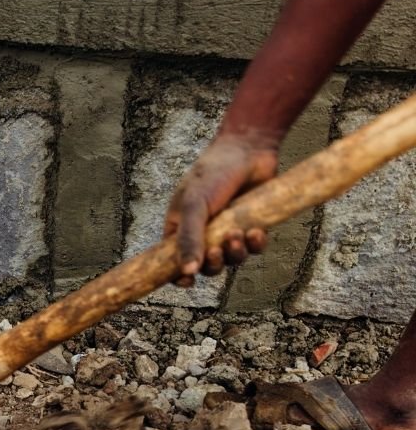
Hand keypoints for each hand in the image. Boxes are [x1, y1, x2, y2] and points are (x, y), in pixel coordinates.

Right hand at [164, 133, 279, 285]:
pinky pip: (253, 248)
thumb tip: (187, 272)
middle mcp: (204, 234)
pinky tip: (255, 231)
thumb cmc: (213, 173)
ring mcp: (228, 231)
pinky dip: (254, 244)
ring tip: (238, 234)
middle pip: (206, 267)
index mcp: (181, 230)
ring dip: (235, 253)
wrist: (249, 148)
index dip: (180, 276)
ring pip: (232, 260)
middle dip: (214, 264)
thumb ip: (189, 240)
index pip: (175, 263)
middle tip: (217, 251)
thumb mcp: (194, 206)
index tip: (188, 281)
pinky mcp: (251, 226)